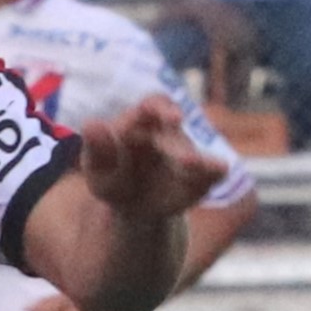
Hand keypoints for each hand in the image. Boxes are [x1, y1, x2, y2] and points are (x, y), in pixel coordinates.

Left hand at [76, 96, 221, 220]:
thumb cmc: (113, 177)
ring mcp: (188, 155)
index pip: (153, 105)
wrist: (133, 206)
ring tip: (189, 163)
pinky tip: (219, 168)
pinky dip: (213, 170)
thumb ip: (97, 148)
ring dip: (194, 155)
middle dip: (172, 122)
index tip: (149, 108)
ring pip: (195, 152)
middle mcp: (171, 133)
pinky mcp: (201, 178)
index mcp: (144, 122)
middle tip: (174, 119)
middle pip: (175, 124)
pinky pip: (211, 173)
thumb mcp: (99, 167)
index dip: (154, 105)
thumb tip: (91, 124)